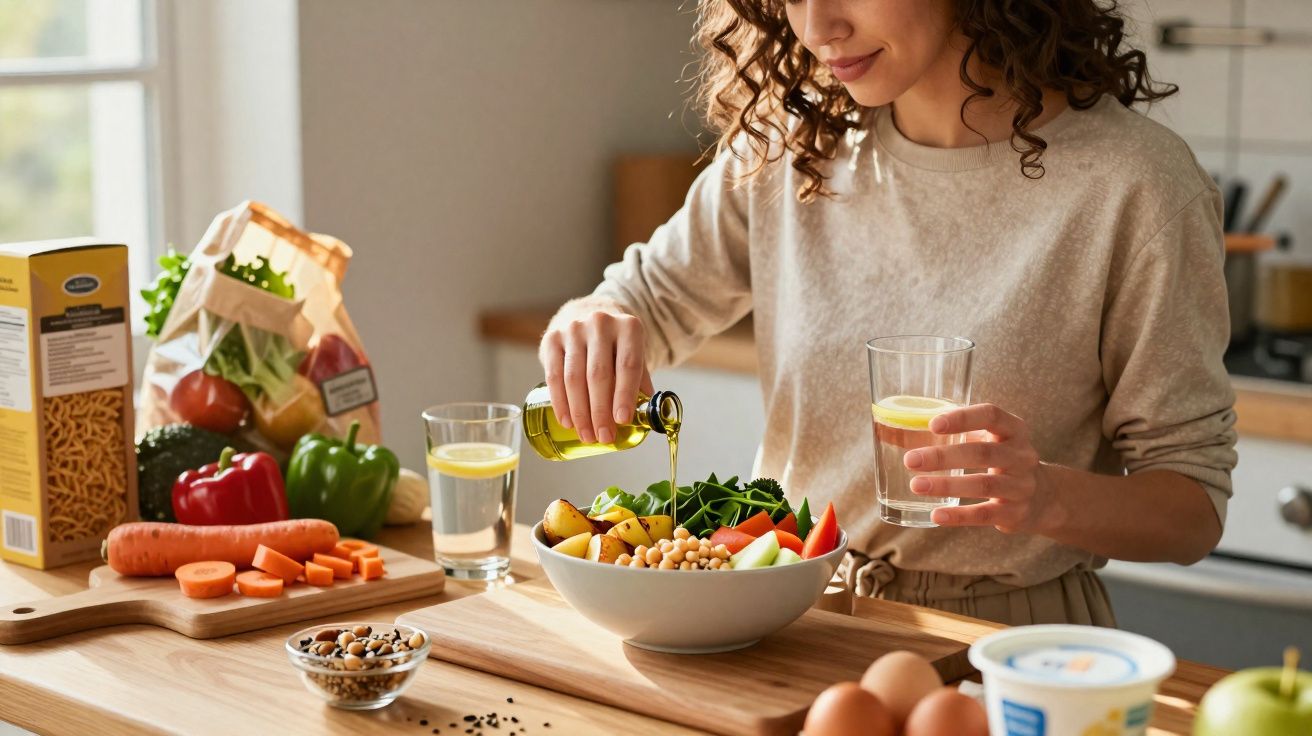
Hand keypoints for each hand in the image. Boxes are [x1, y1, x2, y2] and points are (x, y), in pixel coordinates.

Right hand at [538, 300, 653, 444]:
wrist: (588, 316)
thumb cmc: (616, 344)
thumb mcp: (633, 354)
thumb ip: (640, 381)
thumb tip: (645, 417)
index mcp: (628, 327)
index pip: (628, 365)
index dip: (625, 395)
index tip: (622, 421)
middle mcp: (600, 324)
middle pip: (598, 374)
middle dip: (600, 411)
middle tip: (604, 436)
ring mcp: (573, 330)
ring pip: (574, 378)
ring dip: (580, 412)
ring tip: (587, 435)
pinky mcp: (551, 339)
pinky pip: (553, 376)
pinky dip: (560, 403)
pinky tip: (567, 421)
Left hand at [902, 403, 1057, 533]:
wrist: (1045, 497)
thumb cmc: (1003, 460)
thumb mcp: (991, 439)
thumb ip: (958, 432)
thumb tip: (901, 428)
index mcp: (1014, 430)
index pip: (991, 415)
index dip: (962, 418)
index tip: (932, 424)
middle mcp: (1022, 455)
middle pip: (982, 452)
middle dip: (943, 456)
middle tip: (910, 460)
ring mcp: (1022, 486)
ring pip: (983, 484)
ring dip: (947, 485)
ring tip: (916, 486)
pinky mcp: (1016, 513)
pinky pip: (985, 514)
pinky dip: (959, 515)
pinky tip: (936, 514)